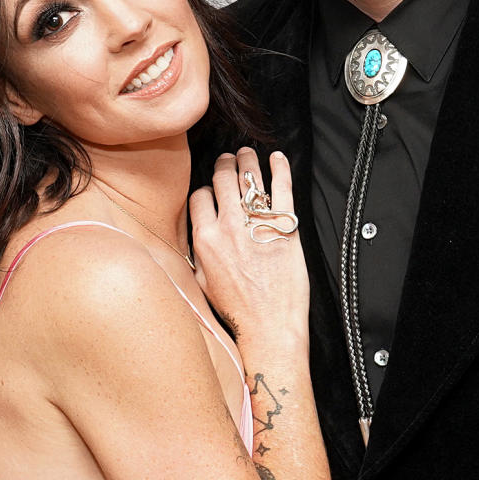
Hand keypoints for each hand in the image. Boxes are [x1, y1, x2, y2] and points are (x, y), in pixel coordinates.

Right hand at [189, 148, 307, 345]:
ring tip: (247, 153)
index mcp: (205, 240)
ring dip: (247, 160)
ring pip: (249, 179)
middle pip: (222, 179)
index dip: (206, 189)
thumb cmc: (238, 311)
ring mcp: (256, 225)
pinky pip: (282, 188)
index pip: (199, 196)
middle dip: (224, 164)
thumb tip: (193, 240)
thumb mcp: (202, 284)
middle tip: (229, 159)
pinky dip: (280, 168)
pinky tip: (278, 158)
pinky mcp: (285, 227)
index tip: (213, 189)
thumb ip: (196, 256)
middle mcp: (228, 227)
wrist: (268, 326)